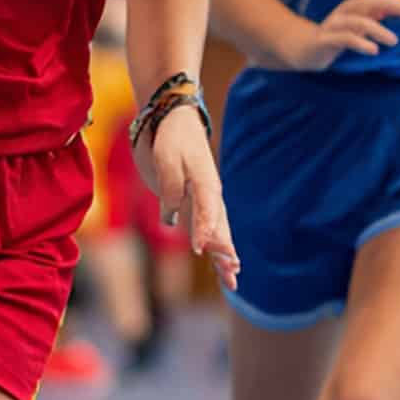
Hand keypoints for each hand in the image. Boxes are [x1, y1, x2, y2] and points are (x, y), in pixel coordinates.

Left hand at [133, 106, 238, 291]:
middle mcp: (211, 195)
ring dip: (225, 254)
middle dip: (225, 251)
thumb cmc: (172, 139)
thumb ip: (171, 190)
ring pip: (219, 231)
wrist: (176, 121)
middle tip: (232, 273)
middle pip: (220, 227)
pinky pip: (211, 228)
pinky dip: (217, 246)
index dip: (203, 231)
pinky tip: (222, 262)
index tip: (200, 249)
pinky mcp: (199, 202)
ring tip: (233, 278)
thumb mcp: (166, 161)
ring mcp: (208, 199)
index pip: (206, 212)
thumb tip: (173, 218)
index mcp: (205, 183)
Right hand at [286, 0, 399, 70]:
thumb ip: (375, 15)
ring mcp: (334, 25)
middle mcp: (345, 11)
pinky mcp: (326, 40)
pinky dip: (361, 43)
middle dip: (394, 5)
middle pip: (371, 2)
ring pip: (359, 21)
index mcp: (354, 6)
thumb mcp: (358, 24)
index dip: (398, 0)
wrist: (304, 49)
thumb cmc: (335, 36)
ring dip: (379, 29)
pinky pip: (345, 39)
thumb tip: (397, 8)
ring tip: (394, 40)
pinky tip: (374, 51)